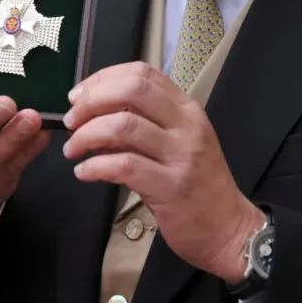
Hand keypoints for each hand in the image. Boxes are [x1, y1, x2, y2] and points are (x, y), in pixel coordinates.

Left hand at [62, 62, 265, 282]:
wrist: (229, 229)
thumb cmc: (199, 184)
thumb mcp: (177, 144)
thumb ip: (142, 126)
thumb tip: (95, 117)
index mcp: (187, 109)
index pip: (143, 73)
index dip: (104, 78)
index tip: (80, 95)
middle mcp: (186, 125)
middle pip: (133, 90)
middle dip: (92, 101)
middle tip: (72, 121)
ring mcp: (181, 155)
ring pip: (124, 126)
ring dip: (87, 135)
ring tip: (74, 150)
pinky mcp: (172, 187)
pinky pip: (124, 166)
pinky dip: (95, 166)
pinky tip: (84, 172)